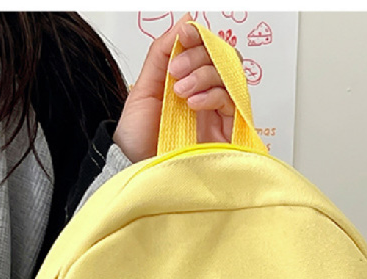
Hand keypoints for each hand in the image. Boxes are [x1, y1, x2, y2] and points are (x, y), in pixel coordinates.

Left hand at [113, 16, 234, 162]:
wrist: (133, 168)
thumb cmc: (137, 138)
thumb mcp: (144, 87)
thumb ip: (161, 53)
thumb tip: (184, 22)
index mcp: (187, 83)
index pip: (207, 50)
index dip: (200, 37)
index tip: (184, 34)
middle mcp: (205, 97)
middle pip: (222, 59)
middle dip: (199, 56)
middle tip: (175, 72)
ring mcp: (217, 114)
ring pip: (228, 76)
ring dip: (204, 75)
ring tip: (180, 91)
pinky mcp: (226, 133)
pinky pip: (233, 102)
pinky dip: (214, 95)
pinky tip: (194, 103)